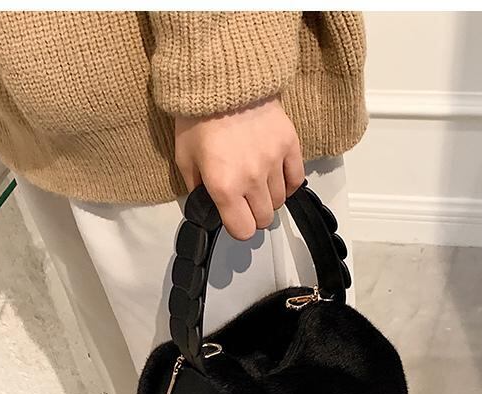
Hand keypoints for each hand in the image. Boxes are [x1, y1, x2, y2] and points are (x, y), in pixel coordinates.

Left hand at [174, 99, 304, 240]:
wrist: (221, 76)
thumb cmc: (198, 117)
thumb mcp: (184, 157)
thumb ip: (196, 188)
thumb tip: (207, 205)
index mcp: (224, 186)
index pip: (243, 230)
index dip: (238, 227)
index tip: (234, 217)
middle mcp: (252, 179)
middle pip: (264, 218)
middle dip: (254, 213)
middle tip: (245, 199)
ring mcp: (273, 161)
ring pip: (279, 200)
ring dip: (269, 197)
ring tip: (258, 182)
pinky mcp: (289, 143)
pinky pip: (296, 178)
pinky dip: (287, 183)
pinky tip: (276, 177)